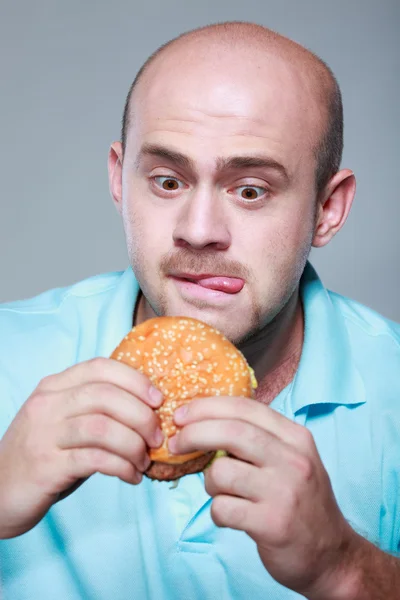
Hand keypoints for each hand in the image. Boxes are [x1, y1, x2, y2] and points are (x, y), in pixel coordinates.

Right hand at [0, 358, 163, 538]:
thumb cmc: (44, 454)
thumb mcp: (66, 422)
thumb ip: (98, 411)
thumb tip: (150, 411)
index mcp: (54, 386)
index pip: (100, 367)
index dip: (135, 380)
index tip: (158, 400)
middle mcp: (47, 404)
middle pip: (105, 396)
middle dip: (141, 416)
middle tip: (156, 437)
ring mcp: (44, 434)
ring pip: (102, 427)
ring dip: (133, 445)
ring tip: (145, 460)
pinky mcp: (46, 466)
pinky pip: (94, 459)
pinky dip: (122, 467)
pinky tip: (131, 476)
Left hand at [170, 396, 357, 597]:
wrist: (332, 555)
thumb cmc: (302, 502)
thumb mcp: (291, 460)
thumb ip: (259, 439)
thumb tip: (207, 421)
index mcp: (295, 437)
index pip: (245, 407)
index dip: (207, 407)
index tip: (182, 414)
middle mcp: (293, 459)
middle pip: (230, 431)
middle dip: (193, 434)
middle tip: (176, 443)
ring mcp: (284, 491)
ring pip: (221, 471)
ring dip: (210, 483)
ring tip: (223, 493)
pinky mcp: (272, 523)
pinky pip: (222, 508)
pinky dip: (217, 512)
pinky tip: (231, 516)